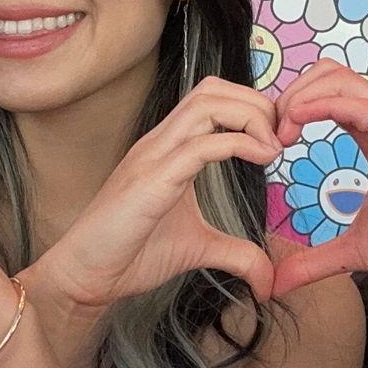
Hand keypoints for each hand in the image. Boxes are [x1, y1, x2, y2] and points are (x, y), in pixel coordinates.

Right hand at [28, 77, 278, 322]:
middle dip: (257, 103)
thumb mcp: (198, 248)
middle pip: (213, 89)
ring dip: (251, 116)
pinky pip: (199, 145)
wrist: (85, 277)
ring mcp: (153, 157)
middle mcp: (160, 142)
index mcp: (168, 148)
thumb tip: (268, 279)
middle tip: (282, 140)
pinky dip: (239, 144)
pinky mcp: (151, 181)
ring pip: (206, 103)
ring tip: (273, 148)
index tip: (278, 142)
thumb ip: (236, 253)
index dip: (253, 108)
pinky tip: (261, 160)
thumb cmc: (131, 255)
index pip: (212, 98)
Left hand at [266, 59, 367, 300]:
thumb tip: (275, 282)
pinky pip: (358, 105)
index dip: (293, 106)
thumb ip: (316, 261)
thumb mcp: (358, 253)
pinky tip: (295, 125)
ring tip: (279, 134)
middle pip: (330, 74)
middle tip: (270, 136)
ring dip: (298, 97)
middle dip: (290, 94)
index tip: (270, 144)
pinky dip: (319, 105)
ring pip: (340, 79)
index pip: (330, 92)